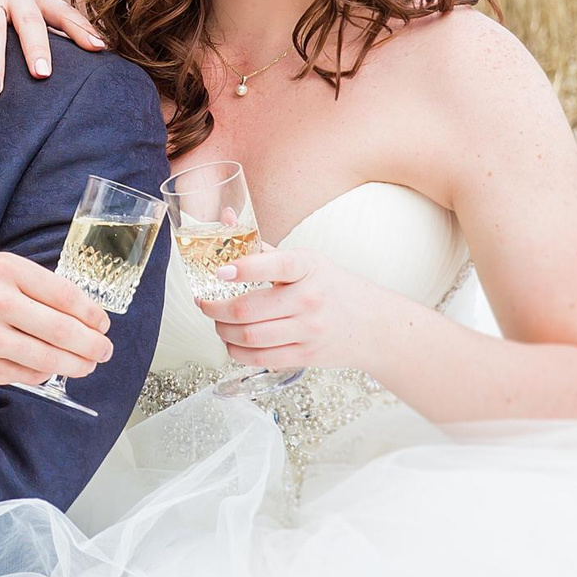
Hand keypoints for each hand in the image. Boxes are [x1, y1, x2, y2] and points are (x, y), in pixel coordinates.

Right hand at [0, 251, 115, 385]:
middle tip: (105, 349)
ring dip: (77, 365)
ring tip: (88, 363)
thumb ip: (29, 283)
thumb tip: (75, 311)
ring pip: (49, 360)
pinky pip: (26, 375)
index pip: (65, 295)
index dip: (92, 313)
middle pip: (63, 331)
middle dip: (93, 345)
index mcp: (3, 271)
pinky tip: (50, 368)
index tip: (102, 322)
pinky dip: (44, 373)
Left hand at [196, 247, 387, 371]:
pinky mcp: (306, 356)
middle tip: (204, 303)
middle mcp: (309, 298)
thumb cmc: (332, 287)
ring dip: (222, 332)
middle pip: (249, 309)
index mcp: (307, 267)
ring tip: (217, 323)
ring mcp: (308, 330)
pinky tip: (232, 342)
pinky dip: (236, 352)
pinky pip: (260, 359)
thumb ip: (262, 249)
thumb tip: (227, 218)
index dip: (242, 269)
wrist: (372, 325)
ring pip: (249, 337)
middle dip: (215, 309)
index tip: (219, 272)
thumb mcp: (306, 261)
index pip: (274, 264)